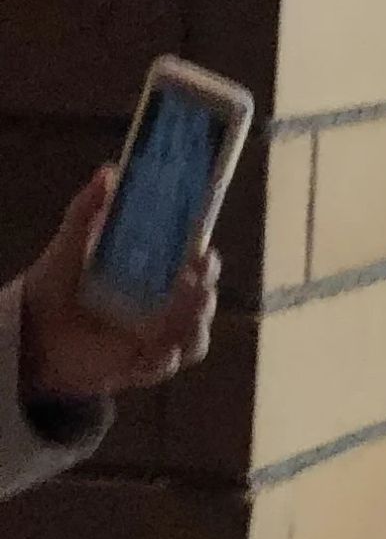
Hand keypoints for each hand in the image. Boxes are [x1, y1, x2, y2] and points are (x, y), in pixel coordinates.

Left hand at [13, 169, 217, 408]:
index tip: (202, 252)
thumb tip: (109, 170)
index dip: (206, 262)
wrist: (27, 333)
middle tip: (196, 286)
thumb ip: (88, 209)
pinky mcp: (136, 367)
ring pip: (195, 340)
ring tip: (185, 321)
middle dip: (206, 297)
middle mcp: (162, 308)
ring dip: (196, 330)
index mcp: (154, 277)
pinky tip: (157, 352)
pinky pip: (163, 367)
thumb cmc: (54, 287)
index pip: (196, 267)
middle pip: (203, 305)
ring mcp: (152, 340)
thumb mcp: (70, 246)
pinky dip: (164, 360)